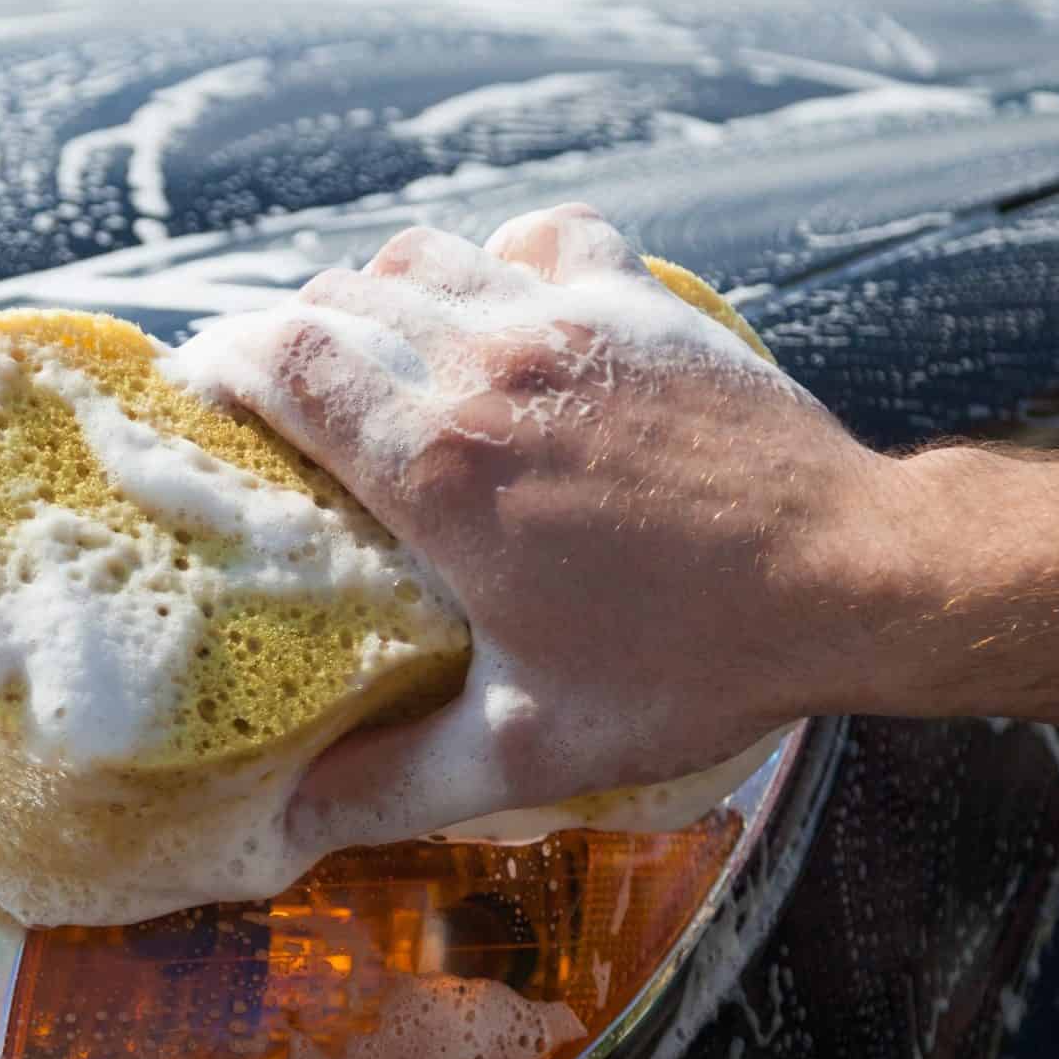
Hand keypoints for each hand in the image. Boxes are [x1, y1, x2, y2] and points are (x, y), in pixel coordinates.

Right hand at [162, 204, 901, 851]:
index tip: (205, 404)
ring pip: (421, 255)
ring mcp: (565, 321)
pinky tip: (500, 315)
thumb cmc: (689, 665)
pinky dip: (497, 260)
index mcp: (440, 469)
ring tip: (374, 360)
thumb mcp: (528, 747)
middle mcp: (488, 370)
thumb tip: (288, 824)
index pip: (285, 361)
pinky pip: (536, 235)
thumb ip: (393, 780)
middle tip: (279, 405)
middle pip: (334, 299)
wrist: (852, 578)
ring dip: (375, 297)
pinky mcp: (636, 303)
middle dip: (286, 341)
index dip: (224, 367)